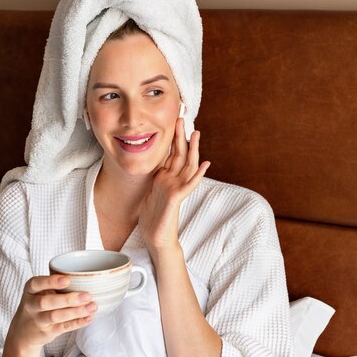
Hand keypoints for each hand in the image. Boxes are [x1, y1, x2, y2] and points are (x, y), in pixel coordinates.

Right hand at [0, 275, 96, 356]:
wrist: (23, 332)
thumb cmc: (37, 304)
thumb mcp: (39, 292)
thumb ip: (54, 285)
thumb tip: (85, 278)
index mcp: (30, 290)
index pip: (36, 284)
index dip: (51, 282)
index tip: (67, 280)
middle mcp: (31, 305)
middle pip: (47, 302)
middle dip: (68, 299)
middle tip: (87, 296)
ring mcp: (38, 320)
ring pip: (55, 316)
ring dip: (76, 312)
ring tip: (92, 306)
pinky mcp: (47, 332)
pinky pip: (63, 327)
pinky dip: (77, 322)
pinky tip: (89, 317)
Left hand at [139, 118, 209, 252]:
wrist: (156, 238)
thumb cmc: (153, 219)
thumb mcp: (151, 192)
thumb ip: (157, 180)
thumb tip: (158, 169)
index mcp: (165, 179)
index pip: (172, 154)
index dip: (173, 139)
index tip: (173, 123)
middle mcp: (173, 181)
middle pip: (181, 155)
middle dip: (182, 137)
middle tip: (182, 118)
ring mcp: (176, 189)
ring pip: (188, 166)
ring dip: (193, 150)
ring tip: (196, 134)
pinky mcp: (176, 198)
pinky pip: (189, 184)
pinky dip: (198, 174)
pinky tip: (205, 164)